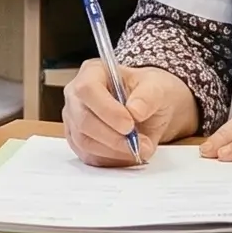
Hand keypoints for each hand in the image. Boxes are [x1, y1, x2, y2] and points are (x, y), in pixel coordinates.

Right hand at [62, 65, 192, 167]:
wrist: (149, 109)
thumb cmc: (149, 92)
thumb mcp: (157, 87)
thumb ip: (148, 96)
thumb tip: (135, 110)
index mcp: (92, 72)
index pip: (87, 89)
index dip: (106, 110)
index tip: (129, 124)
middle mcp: (76, 96)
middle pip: (83, 120)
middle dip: (113, 137)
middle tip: (139, 144)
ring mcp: (74, 119)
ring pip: (84, 141)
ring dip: (114, 151)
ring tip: (139, 149)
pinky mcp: (78, 141)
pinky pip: (88, 156)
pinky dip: (111, 160)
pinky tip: (128, 155)